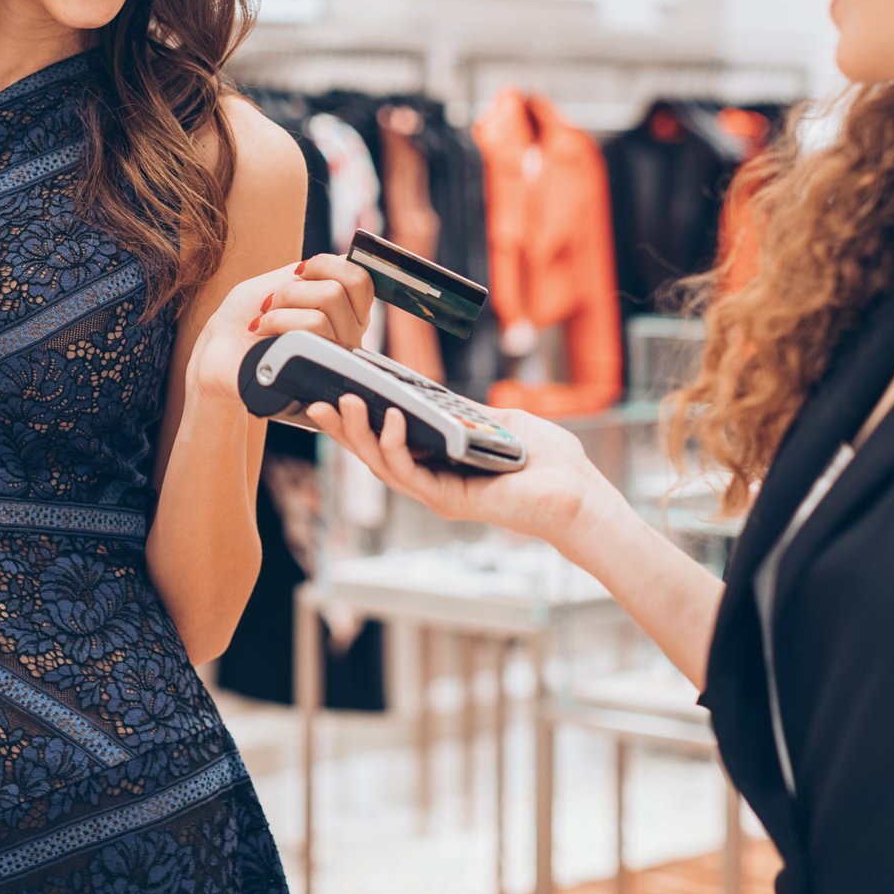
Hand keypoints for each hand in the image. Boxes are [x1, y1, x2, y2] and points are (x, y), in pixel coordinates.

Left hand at [187, 253, 375, 404]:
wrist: (218, 350)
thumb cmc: (247, 315)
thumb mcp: (282, 282)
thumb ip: (316, 271)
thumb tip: (345, 257)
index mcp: (344, 313)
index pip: (362, 278)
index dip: (328, 265)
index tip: (298, 273)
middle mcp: (348, 336)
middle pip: (343, 286)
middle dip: (295, 287)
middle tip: (271, 303)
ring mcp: (336, 356)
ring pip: (329, 301)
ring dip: (282, 304)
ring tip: (264, 321)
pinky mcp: (320, 369)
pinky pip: (314, 326)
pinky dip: (277, 320)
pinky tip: (262, 334)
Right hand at [305, 396, 603, 546]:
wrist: (577, 493)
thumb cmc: (549, 461)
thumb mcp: (501, 422)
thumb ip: (466, 412)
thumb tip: (436, 395)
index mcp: (440, 461)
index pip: (388, 441)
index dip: (359, 421)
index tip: (334, 393)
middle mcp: (433, 481)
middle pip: (374, 455)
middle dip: (343, 429)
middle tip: (315, 401)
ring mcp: (438, 492)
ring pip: (383, 465)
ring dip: (360, 434)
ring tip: (344, 401)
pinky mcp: (450, 500)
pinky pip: (410, 473)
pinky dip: (395, 445)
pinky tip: (390, 419)